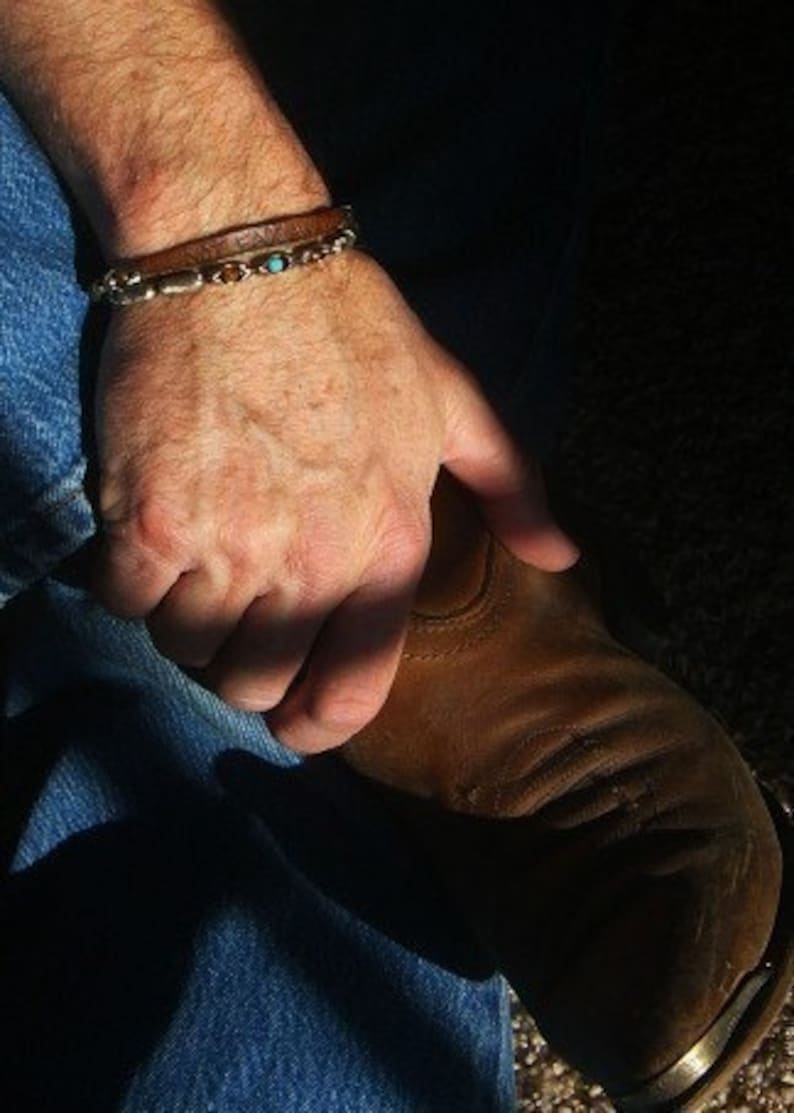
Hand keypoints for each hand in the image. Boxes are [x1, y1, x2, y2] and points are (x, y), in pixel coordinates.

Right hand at [92, 250, 577, 751]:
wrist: (239, 253)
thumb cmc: (350, 327)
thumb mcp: (452, 400)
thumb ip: (512, 487)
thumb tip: (563, 559)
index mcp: (389, 545)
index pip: (353, 690)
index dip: (317, 726)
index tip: (295, 724)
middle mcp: (311, 563)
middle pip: (253, 684)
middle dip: (242, 666)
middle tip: (237, 616)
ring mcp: (226, 546)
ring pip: (186, 648)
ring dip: (186, 622)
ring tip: (195, 567)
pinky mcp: (146, 521)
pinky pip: (123, 603)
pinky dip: (128, 584)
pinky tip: (146, 540)